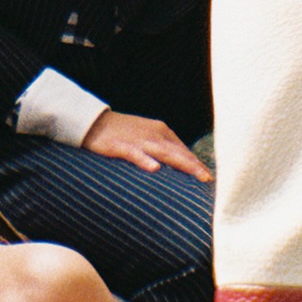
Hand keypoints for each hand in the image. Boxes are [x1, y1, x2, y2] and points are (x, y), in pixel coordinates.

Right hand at [82, 110, 212, 182]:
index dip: (195, 163)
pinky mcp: (121, 146)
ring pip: (164, 153)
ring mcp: (138, 140)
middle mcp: (153, 134)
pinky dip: (145, 161)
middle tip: (208, 179)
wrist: (93, 122)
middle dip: (195, 166)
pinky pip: (135, 154)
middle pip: (178, 152)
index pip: (182, 150)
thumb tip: (177, 165)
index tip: (207, 178)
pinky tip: (155, 168)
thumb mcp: (145, 136)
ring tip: (196, 174)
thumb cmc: (120, 132)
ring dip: (182, 163)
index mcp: (160, 131)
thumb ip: (161, 148)